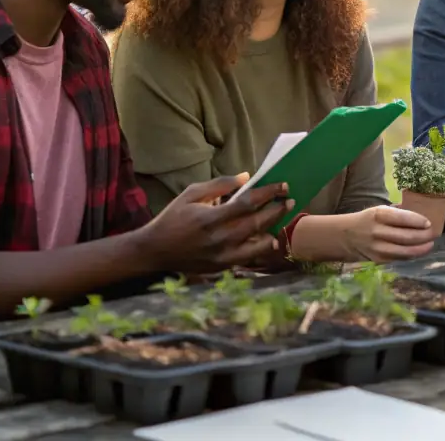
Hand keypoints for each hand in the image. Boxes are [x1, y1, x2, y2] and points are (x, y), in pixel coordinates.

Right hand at [140, 175, 292, 273]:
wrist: (155, 251)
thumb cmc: (172, 218)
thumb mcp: (191, 194)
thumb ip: (219, 185)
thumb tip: (245, 177)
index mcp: (211, 218)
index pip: (248, 203)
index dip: (268, 193)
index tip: (283, 185)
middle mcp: (220, 239)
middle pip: (258, 223)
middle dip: (277, 209)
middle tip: (289, 199)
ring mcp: (222, 256)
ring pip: (259, 244)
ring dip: (274, 229)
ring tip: (282, 217)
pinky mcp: (222, 267)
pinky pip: (249, 257)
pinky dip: (262, 247)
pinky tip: (270, 238)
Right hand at [340, 206, 436, 262]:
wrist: (345, 236)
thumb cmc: (367, 220)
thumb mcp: (379, 210)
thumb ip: (398, 213)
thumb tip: (421, 215)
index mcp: (379, 215)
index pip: (403, 219)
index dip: (419, 222)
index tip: (429, 223)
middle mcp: (378, 231)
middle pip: (407, 236)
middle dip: (424, 236)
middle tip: (434, 234)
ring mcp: (378, 248)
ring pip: (405, 251)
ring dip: (421, 248)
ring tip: (430, 244)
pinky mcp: (378, 260)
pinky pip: (399, 258)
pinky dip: (411, 255)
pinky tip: (419, 251)